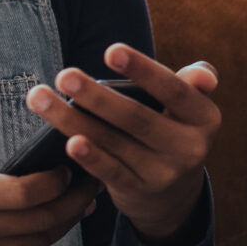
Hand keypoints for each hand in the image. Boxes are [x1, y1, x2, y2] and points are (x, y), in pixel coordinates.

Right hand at [0, 100, 95, 245]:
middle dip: (75, 200)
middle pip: (43, 221)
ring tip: (81, 201)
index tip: (70, 163)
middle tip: (94, 179)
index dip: (58, 180)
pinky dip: (41, 241)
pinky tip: (51, 223)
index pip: (28, 193)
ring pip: (37, 244)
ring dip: (64, 223)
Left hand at [27, 45, 221, 242]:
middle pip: (137, 118)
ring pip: (114, 143)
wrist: (174, 194)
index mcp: (204, 118)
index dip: (143, 71)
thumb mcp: (189, 108)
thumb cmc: (172, 130)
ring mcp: (164, 173)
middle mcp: (190, 148)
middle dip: (97, 97)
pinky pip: (110, 172)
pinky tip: (68, 141)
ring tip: (41, 98)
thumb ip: (192, 82)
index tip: (110, 51)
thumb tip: (203, 77)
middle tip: (64, 76)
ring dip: (73, 121)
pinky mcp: (139, 191)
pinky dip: (90, 157)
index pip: (174, 91)